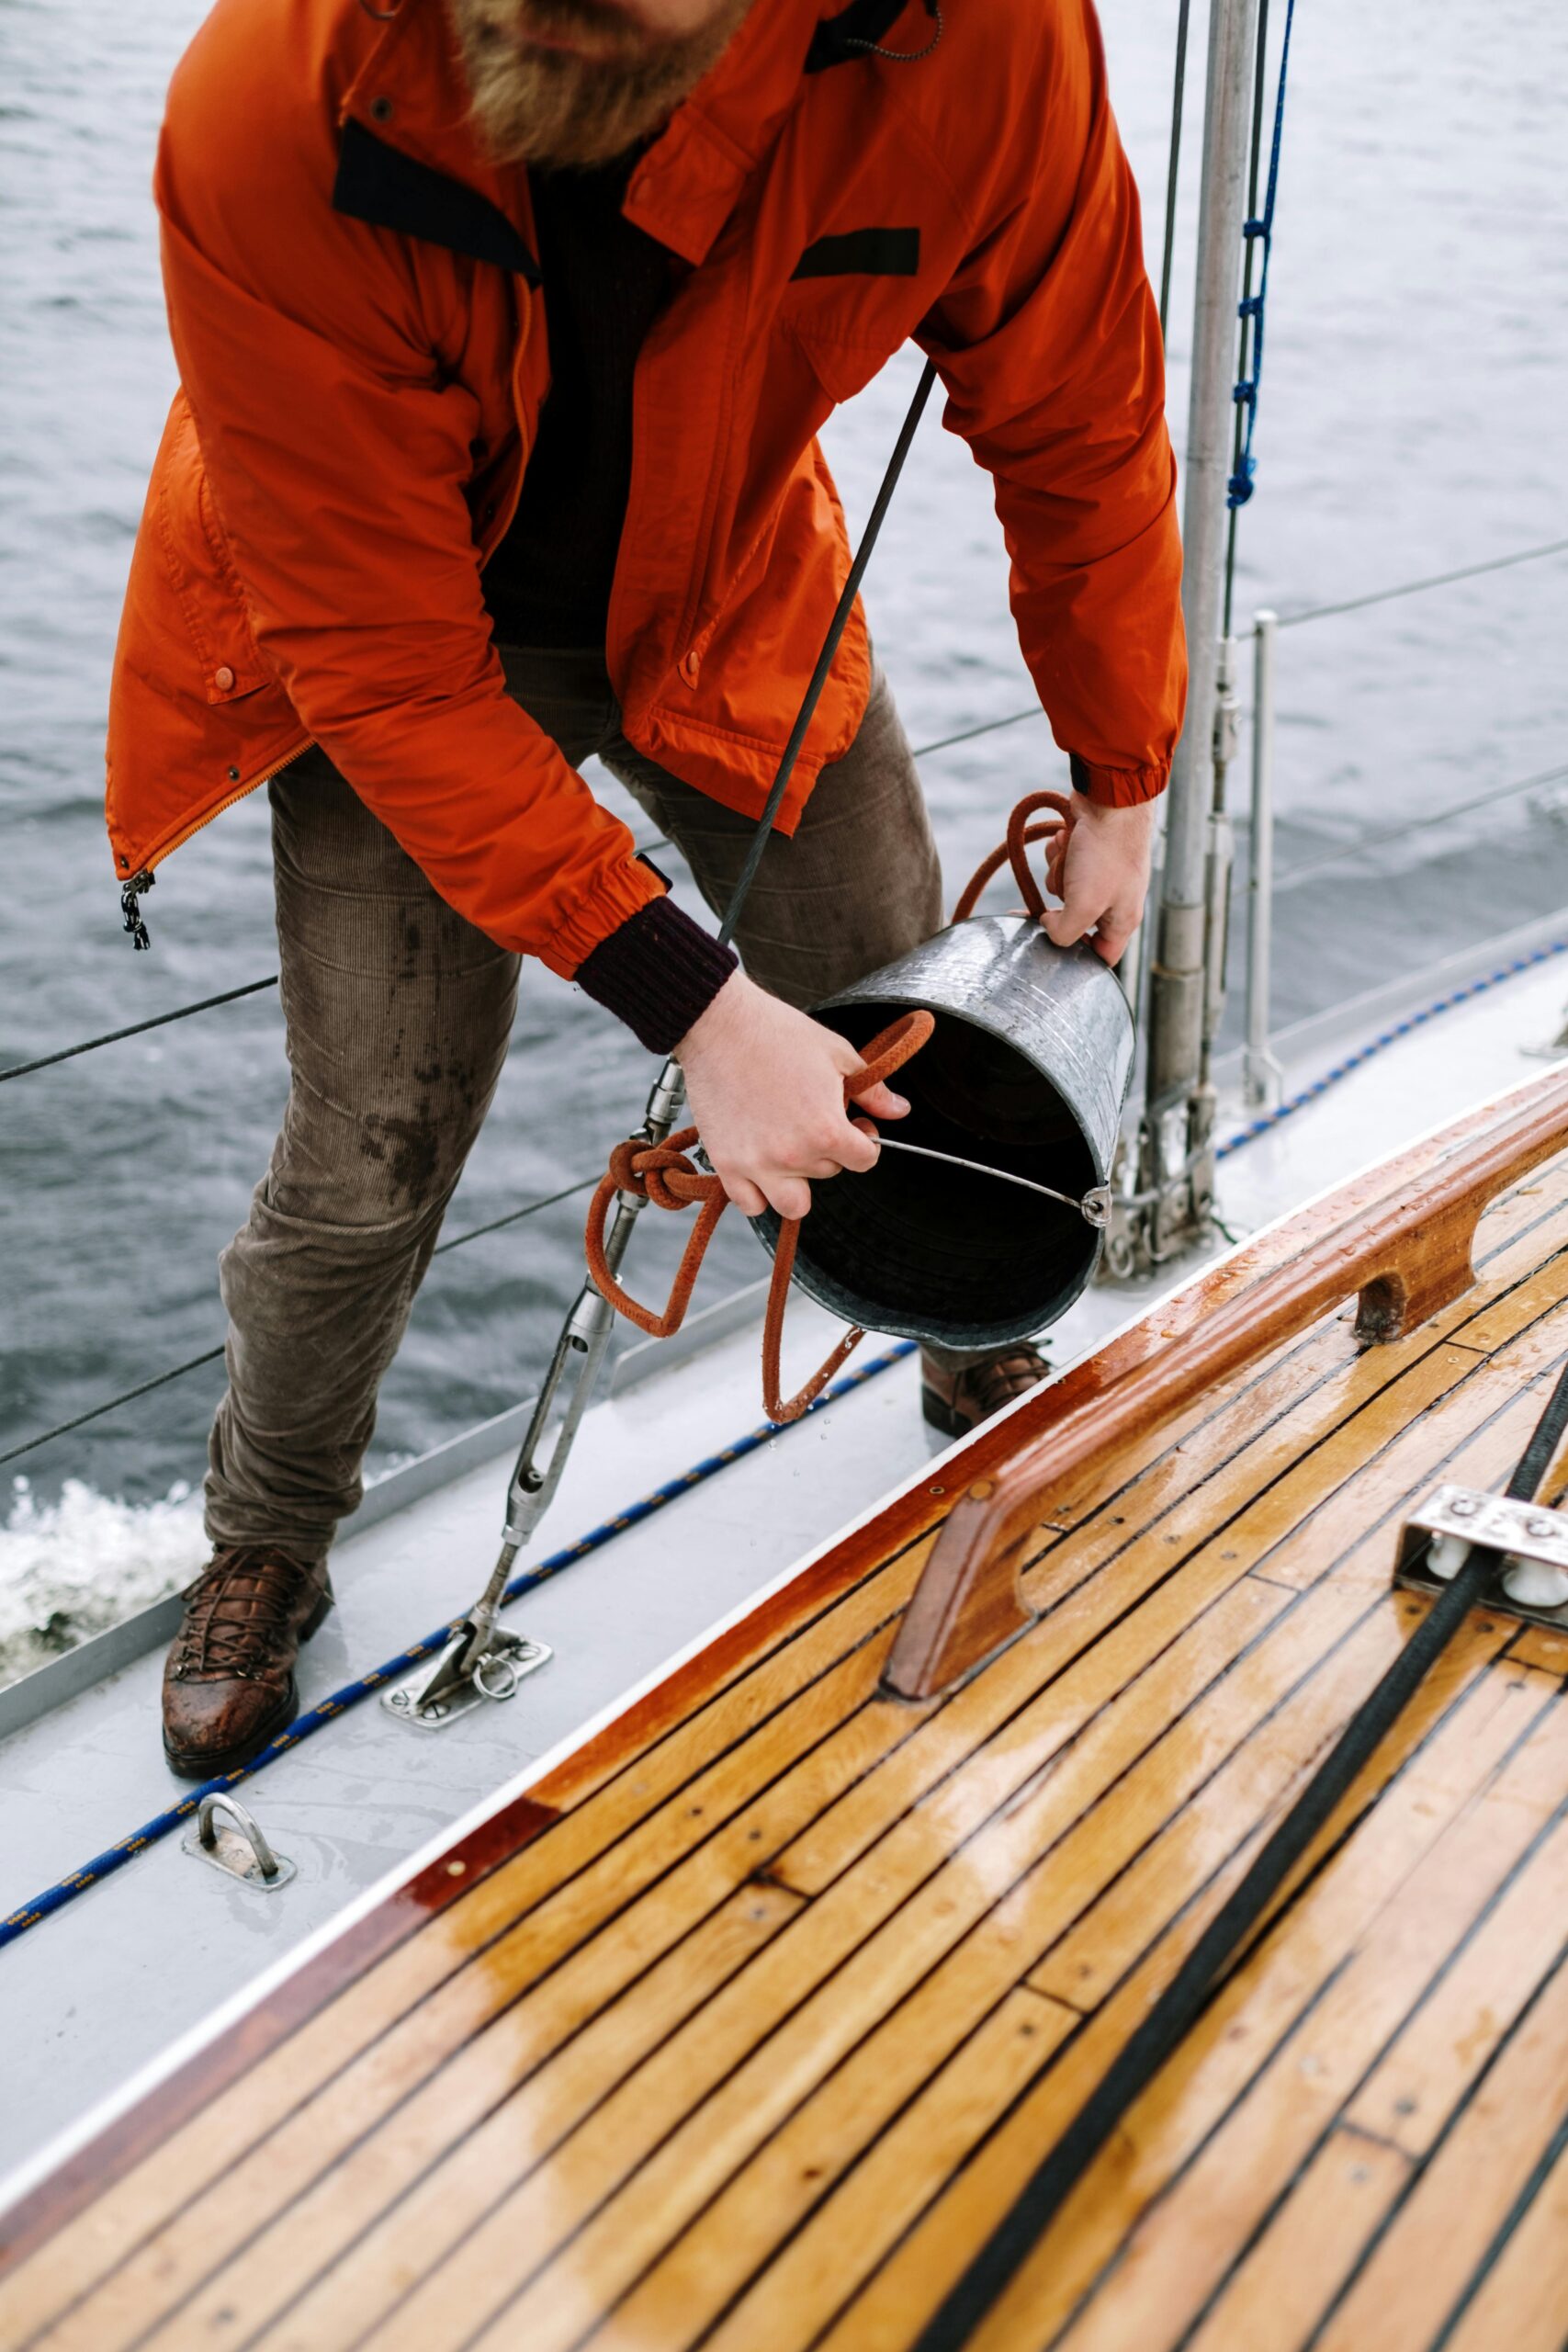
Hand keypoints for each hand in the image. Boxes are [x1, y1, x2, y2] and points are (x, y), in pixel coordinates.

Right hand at [676, 971, 909, 1220]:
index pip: (866, 1160)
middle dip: (828, 1150)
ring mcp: (757, 1164)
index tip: (853, 1125)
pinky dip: (758, 1193)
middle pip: (830, 1173)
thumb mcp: (838, 1055)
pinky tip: (761, 1165)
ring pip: (794, 1204)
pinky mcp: (727, 1164)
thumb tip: (899, 1110)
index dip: (865, 1140)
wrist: (720, 1025)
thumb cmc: (777, 1034)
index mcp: (826, 1130)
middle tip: (812, 1119)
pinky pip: (750, 1204)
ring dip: (798, 1184)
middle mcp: (793, 1155)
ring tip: (789, 1153)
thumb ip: (873, 1090)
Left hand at [1041, 796, 1156, 964]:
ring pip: (1063, 891)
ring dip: (1058, 872)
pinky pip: (1061, 865)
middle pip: (1076, 922)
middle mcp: (1114, 901)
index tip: (1056, 951)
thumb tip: (1048, 928)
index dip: (1080, 960)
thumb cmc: (1104, 854)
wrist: (1109, 801)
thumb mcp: (1084, 905)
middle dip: (1062, 904)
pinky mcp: (1085, 855)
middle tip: (1065, 887)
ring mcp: (1099, 876)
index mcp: (1123, 920)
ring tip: (1071, 854)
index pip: (1103, 957)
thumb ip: (1065, 932)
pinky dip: (1059, 854)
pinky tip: (1067, 839)